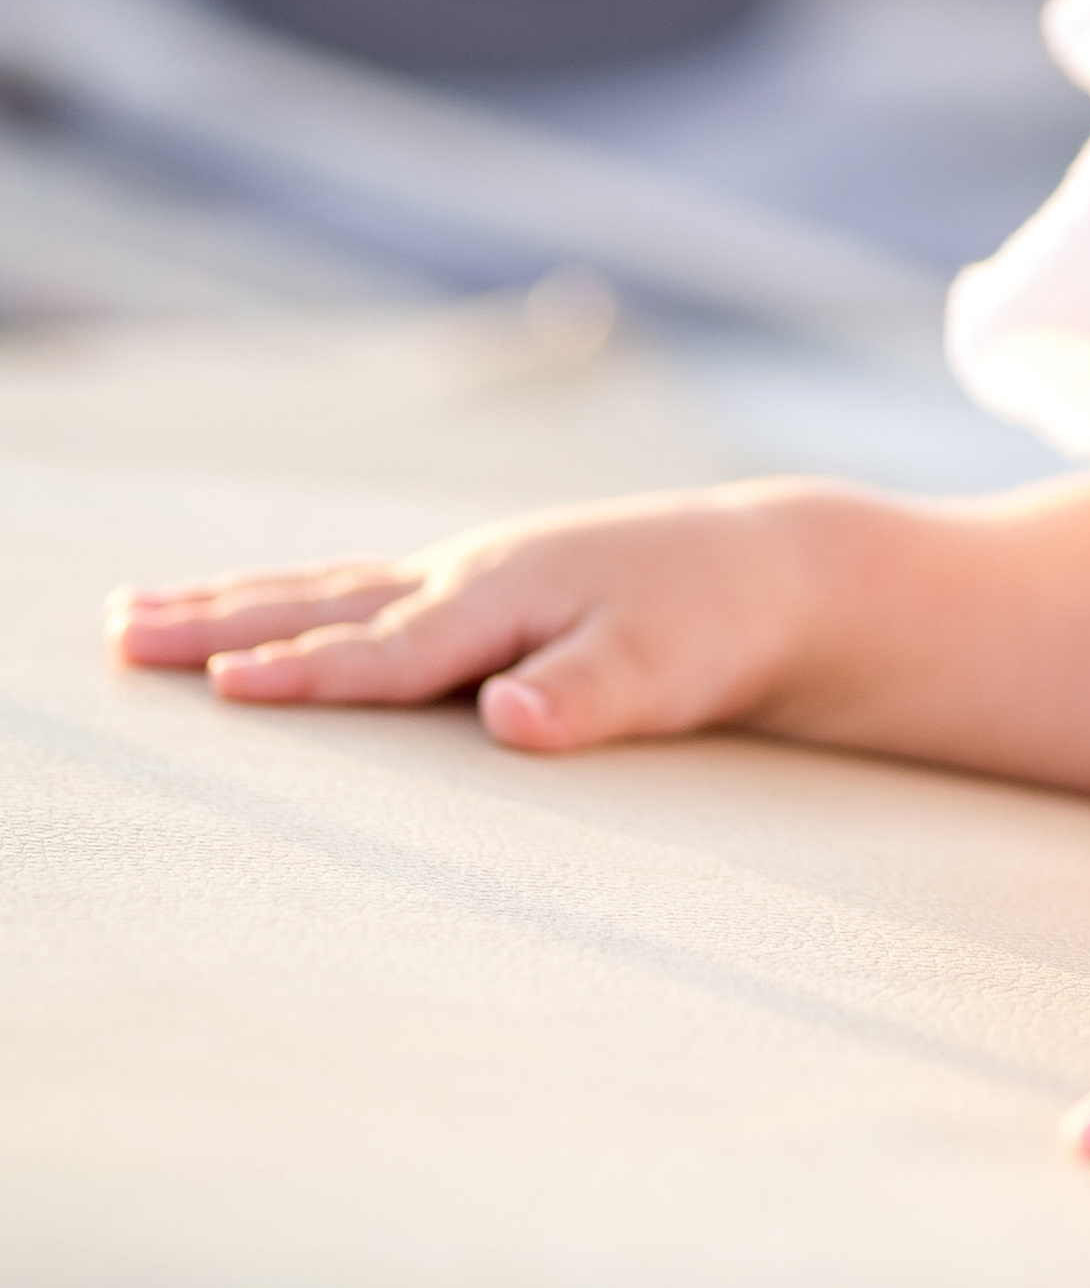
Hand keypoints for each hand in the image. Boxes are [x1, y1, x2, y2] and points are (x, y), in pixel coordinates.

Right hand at [105, 482, 831, 754]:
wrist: (771, 570)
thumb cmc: (717, 625)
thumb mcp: (669, 669)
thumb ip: (586, 696)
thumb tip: (508, 717)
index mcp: (504, 599)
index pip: (385, 652)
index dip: (305, 676)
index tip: (220, 690)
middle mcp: (471, 577)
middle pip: (323, 604)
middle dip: (217, 622)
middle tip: (119, 629)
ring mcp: (470, 576)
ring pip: (328, 591)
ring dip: (234, 603)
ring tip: (139, 612)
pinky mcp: (481, 590)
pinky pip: (360, 595)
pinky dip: (293, 602)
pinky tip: (256, 614)